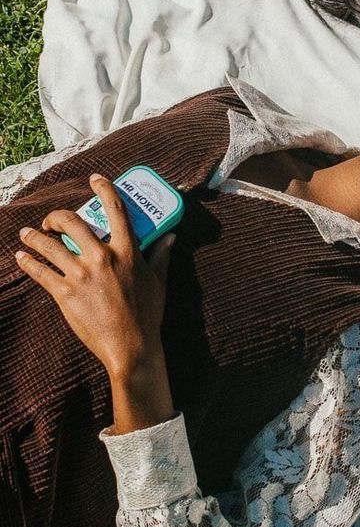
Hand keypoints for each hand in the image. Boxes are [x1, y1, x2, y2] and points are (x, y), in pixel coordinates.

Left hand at [16, 174, 173, 379]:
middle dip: (56, 217)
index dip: (104, 188)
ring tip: (27, 235)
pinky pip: (40, 272)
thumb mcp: (159, 281)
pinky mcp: (65, 294)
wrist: (130, 347)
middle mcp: (102, 258)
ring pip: (49, 246)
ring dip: (33, 237)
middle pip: (72, 222)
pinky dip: (28, 262)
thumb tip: (170, 236)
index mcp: (127, 251)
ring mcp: (81, 275)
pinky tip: (21, 257)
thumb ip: (161, 255)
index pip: (116, 210)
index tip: (95, 178)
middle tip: (51, 222)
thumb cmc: (148, 314)